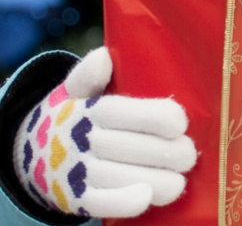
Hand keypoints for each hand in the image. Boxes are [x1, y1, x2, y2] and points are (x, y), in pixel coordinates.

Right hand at [12, 47, 196, 217]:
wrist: (32, 156)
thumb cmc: (73, 117)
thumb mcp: (75, 92)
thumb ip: (90, 75)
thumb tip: (103, 56)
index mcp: (87, 110)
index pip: (120, 112)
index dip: (153, 117)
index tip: (180, 122)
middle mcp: (81, 141)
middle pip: (128, 147)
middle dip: (166, 153)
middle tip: (190, 154)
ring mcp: (77, 172)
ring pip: (120, 177)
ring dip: (157, 180)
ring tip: (181, 179)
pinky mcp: (77, 199)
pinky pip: (101, 203)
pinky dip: (124, 202)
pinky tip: (147, 196)